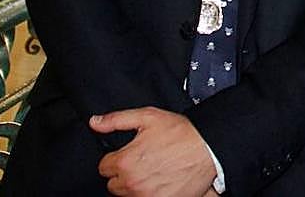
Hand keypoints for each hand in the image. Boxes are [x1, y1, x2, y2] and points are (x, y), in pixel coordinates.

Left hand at [91, 108, 215, 196]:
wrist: (209, 149)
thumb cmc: (182, 133)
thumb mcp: (149, 117)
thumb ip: (117, 119)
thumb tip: (95, 122)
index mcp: (125, 161)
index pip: (104, 167)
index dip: (116, 158)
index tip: (129, 154)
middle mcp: (132, 183)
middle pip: (114, 184)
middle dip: (124, 173)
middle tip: (144, 161)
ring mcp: (146, 196)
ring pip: (128, 195)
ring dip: (136, 185)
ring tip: (154, 170)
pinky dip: (150, 193)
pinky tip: (161, 181)